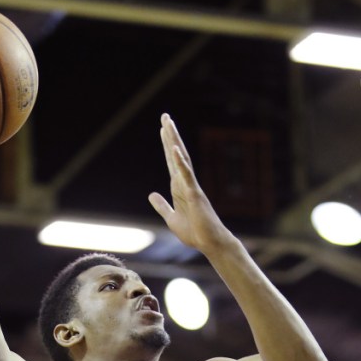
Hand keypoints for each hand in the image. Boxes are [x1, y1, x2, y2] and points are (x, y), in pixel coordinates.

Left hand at [148, 113, 228, 253]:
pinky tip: (175, 149)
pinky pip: (187, 176)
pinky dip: (181, 163)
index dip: (166, 145)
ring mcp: (191, 187)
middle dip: (170, 136)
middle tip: (165, 116)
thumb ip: (162, 206)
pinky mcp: (195, 195)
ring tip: (168, 124)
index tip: (162, 129)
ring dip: (175, 141)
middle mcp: (185, 183)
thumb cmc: (195, 233)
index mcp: (179, 188)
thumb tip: (151, 195)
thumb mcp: (171, 218)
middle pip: (176, 155)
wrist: (209, 243)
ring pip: (182, 159)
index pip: (171, 162)